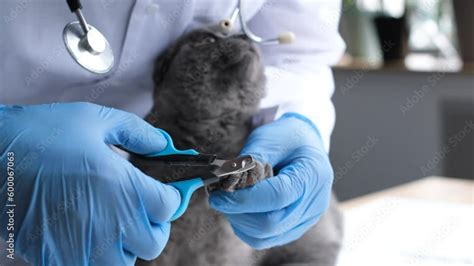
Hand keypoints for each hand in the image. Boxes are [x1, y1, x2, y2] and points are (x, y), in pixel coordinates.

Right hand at [0, 102, 179, 264]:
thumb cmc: (40, 137)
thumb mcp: (96, 120)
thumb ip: (139, 133)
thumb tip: (164, 145)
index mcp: (123, 187)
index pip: (170, 207)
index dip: (172, 195)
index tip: (167, 190)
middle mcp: (110, 223)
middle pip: (154, 241)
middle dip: (154, 224)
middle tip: (142, 208)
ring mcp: (84, 247)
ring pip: (125, 261)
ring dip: (127, 245)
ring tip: (114, 222)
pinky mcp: (58, 259)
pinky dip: (97, 256)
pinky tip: (88, 232)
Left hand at [209, 113, 333, 248]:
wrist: (306, 142)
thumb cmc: (288, 137)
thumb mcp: (269, 138)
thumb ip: (250, 161)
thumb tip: (225, 182)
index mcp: (313, 175)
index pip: (277, 197)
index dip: (243, 199)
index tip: (219, 196)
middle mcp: (314, 203)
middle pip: (271, 224)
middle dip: (238, 213)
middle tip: (220, 198)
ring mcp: (306, 219)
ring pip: (265, 236)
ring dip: (240, 221)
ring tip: (231, 200)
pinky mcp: (294, 228)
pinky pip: (265, 238)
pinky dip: (246, 226)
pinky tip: (241, 208)